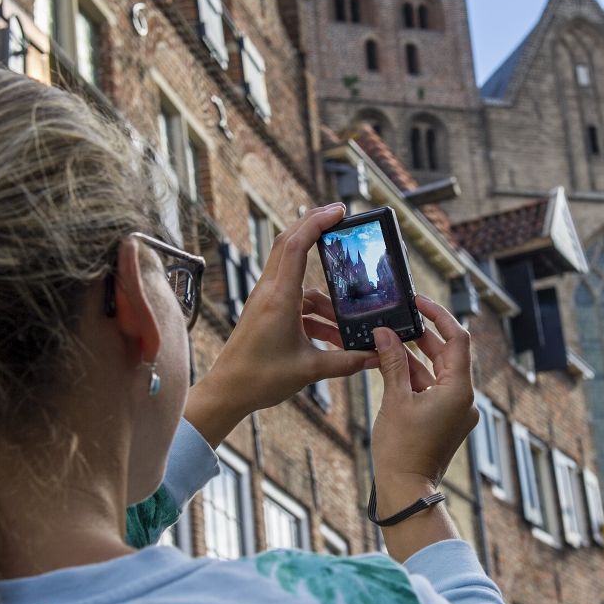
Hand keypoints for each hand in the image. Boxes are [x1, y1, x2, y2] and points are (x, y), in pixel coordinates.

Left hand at [186, 203, 376, 446]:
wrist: (228, 392)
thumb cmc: (260, 379)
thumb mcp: (310, 370)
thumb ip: (347, 361)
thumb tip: (376, 356)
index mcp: (279, 297)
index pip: (296, 245)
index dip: (317, 222)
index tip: (339, 210)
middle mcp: (270, 292)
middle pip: (290, 245)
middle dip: (316, 228)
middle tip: (341, 217)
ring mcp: (267, 300)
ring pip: (300, 280)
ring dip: (326, 296)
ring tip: (349, 323)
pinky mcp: (266, 312)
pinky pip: (297, 301)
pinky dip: (316, 312)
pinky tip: (334, 336)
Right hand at [369, 295, 478, 512]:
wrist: (406, 490)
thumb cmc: (401, 449)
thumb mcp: (395, 399)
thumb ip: (392, 361)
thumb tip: (384, 333)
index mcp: (459, 390)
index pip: (458, 338)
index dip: (439, 316)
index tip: (419, 302)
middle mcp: (465, 398)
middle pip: (448, 354)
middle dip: (423, 336)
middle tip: (398, 319)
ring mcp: (456, 410)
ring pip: (438, 371)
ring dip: (416, 356)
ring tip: (389, 340)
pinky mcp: (445, 420)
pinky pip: (433, 388)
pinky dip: (415, 376)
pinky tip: (392, 366)